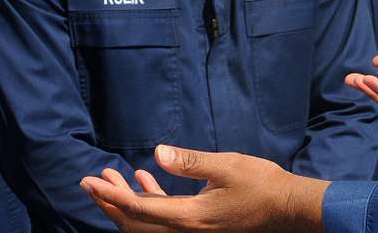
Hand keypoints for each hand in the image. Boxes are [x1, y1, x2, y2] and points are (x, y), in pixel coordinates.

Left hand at [80, 145, 327, 232]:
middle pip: (137, 222)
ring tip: (112, 177)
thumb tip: (158, 153)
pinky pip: (165, 217)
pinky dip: (150, 200)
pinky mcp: (200, 223)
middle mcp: (187, 230)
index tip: (89, 183)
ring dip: (128, 200)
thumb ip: (191, 161)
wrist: (288, 207)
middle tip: (91, 181)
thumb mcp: (226, 166)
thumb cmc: (261, 184)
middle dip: (111, 201)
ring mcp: (193, 230)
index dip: (111, 196)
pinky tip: (144, 178)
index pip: (140, 209)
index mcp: (190, 218)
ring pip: (149, 221)